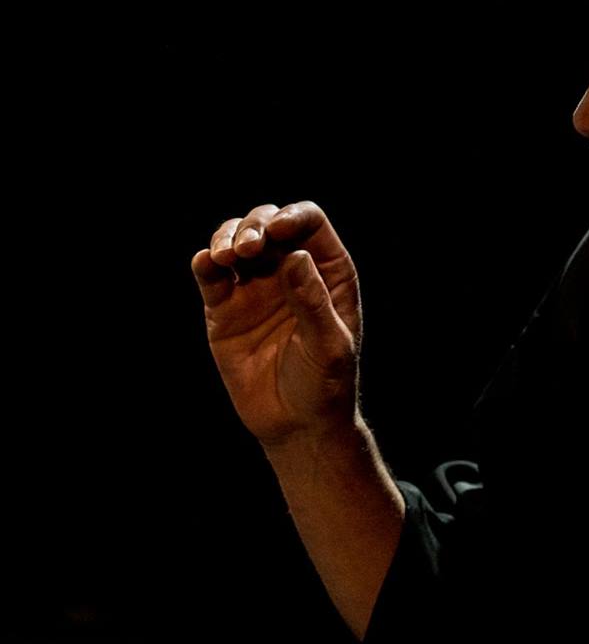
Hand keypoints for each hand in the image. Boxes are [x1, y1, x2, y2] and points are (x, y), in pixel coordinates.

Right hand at [191, 201, 360, 446]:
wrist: (296, 424)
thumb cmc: (325, 384)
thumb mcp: (328, 345)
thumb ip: (313, 303)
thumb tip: (295, 257)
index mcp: (326, 272)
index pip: (309, 224)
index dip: (293, 218)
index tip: (278, 232)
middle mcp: (289, 270)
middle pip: (268, 223)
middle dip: (255, 225)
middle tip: (249, 248)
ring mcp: (254, 287)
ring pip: (235, 240)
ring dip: (227, 237)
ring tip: (226, 256)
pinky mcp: (224, 308)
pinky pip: (210, 276)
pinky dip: (205, 263)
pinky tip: (207, 263)